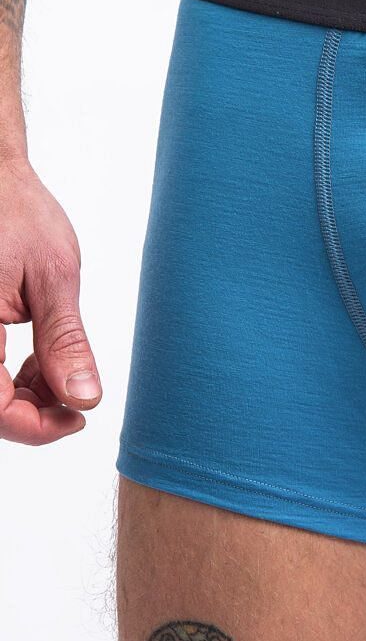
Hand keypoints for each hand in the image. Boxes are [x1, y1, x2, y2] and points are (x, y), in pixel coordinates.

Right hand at [0, 158, 100, 444]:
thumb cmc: (16, 213)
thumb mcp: (53, 277)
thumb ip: (64, 342)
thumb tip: (83, 398)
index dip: (36, 427)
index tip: (79, 418)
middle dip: (31, 411)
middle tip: (76, 396)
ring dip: (19, 394)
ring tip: (60, 368)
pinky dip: (7, 374)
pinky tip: (37, 358)